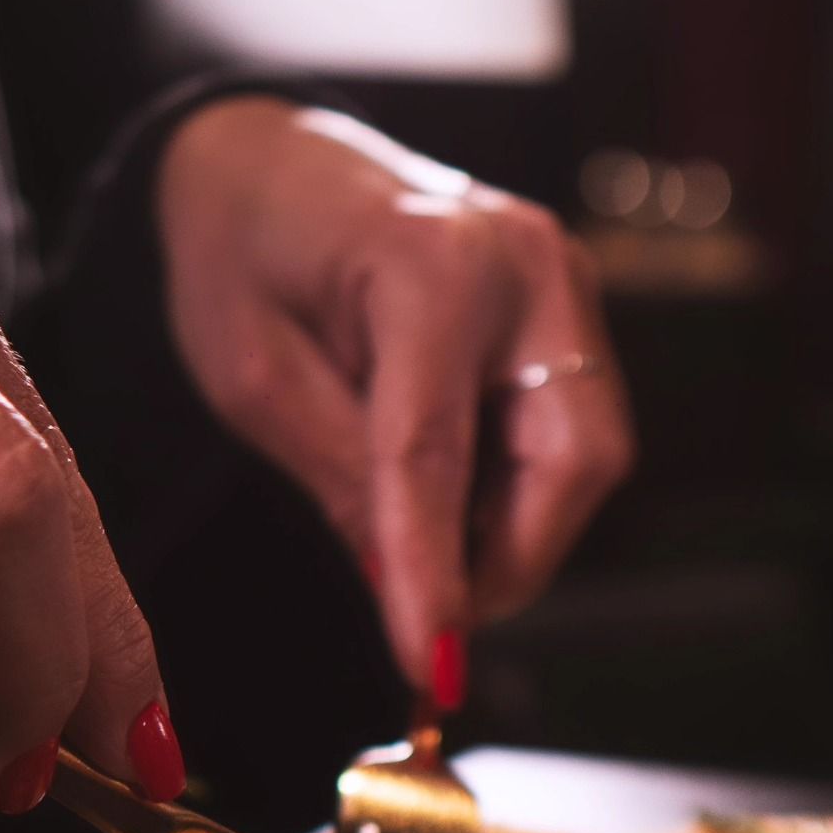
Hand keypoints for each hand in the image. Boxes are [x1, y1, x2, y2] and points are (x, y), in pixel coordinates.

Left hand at [156, 99, 635, 699]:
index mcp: (426, 264)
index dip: (433, 573)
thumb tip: (412, 598)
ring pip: (587, 455)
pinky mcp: (567, 311)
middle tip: (433, 617)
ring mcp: (560, 281)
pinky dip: (520, 494)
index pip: (436, 454)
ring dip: (518, 532)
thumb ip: (343, 484)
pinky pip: (573, 433)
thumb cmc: (244, 261)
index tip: (427, 664)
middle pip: (570, 459)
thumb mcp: (256, 383)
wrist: (270, 168)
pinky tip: (456, 505)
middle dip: (511, 560)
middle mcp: (523, 265)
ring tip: (430, 551)